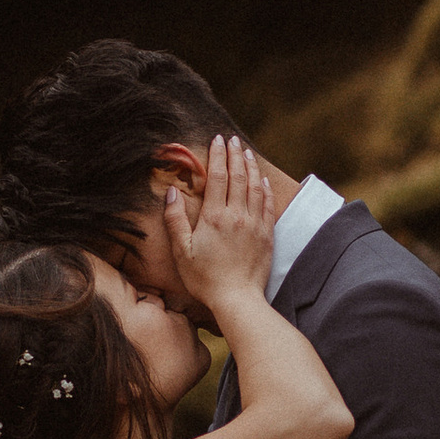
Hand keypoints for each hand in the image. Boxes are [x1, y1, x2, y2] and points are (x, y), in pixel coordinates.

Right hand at [162, 133, 275, 315]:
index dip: (216, 155)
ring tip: (246, 151)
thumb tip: (172, 192)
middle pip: (237, 176)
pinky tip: (263, 179)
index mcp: (214, 216)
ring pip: (254, 186)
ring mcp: (254, 224)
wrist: (237, 299)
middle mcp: (236, 215)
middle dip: (234, 154)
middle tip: (232, 139)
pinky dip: (265, 188)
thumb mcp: (181, 251)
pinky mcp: (266, 234)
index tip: (217, 140)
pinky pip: (267, 204)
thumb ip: (175, 219)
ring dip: (250, 166)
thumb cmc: (205, 278)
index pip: (216, 177)